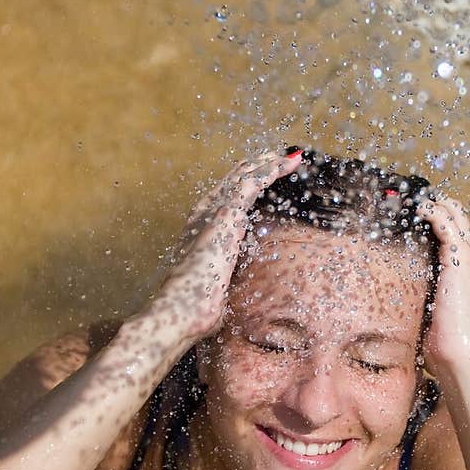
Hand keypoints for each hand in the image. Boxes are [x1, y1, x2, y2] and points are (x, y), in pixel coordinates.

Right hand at [148, 148, 303, 345]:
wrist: (183, 313)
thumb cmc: (194, 313)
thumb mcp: (213, 294)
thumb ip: (221, 289)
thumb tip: (224, 303)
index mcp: (199, 232)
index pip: (223, 201)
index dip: (242, 188)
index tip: (259, 180)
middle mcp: (203, 216)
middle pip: (232, 183)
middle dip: (255, 168)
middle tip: (276, 158)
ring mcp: (213, 213)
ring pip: (244, 177)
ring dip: (266, 164)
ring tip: (286, 155)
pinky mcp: (227, 215)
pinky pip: (252, 183)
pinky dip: (270, 171)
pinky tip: (285, 163)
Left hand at [416, 193, 469, 379]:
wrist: (465, 358)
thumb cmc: (447, 345)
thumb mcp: (434, 314)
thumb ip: (423, 297)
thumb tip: (397, 296)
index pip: (457, 234)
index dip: (437, 220)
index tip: (411, 214)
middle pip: (459, 218)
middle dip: (435, 206)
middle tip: (407, 200)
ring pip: (454, 215)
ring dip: (432, 204)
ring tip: (407, 198)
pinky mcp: (461, 259)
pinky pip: (447, 223)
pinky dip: (431, 211)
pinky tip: (416, 207)